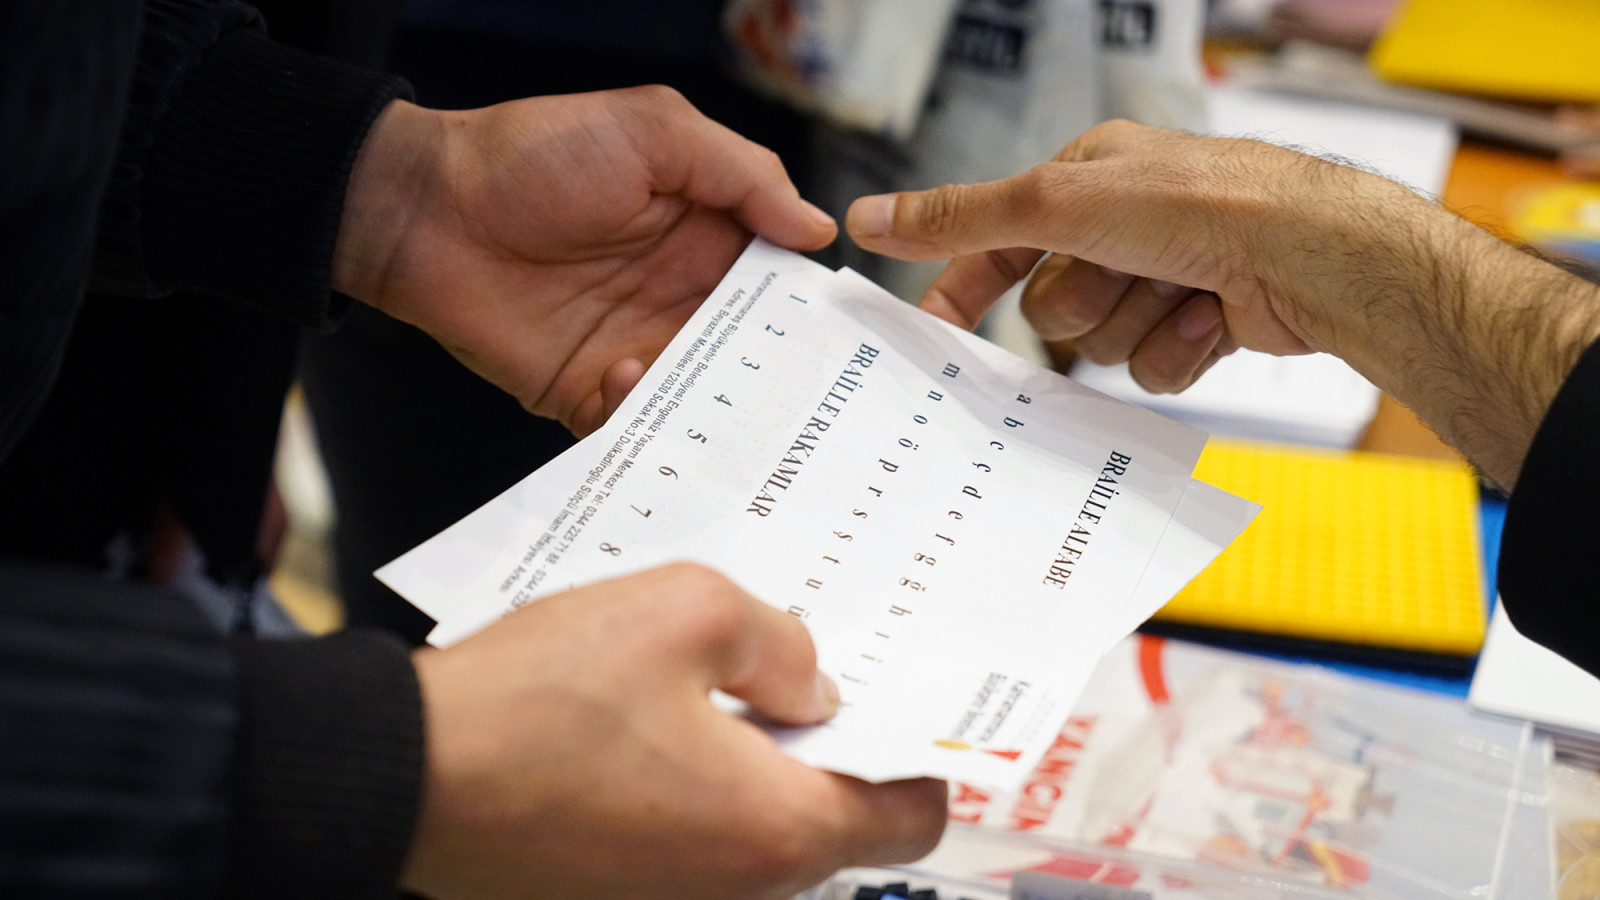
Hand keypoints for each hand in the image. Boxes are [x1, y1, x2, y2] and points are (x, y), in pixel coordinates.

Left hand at [334, 88, 836, 435]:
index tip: (836, 335)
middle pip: (750, 353)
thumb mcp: (654, 131)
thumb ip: (743, 173)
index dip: (808, 310)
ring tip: (716, 397)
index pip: (779, 283)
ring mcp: (637, 346)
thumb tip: (817, 230)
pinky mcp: (586, 390)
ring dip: (713, 404)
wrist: (429, 210)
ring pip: (701, 396)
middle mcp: (679, 296)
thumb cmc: (534, 156)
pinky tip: (625, 376)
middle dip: (773, 375)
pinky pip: (634, 423)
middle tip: (796, 392)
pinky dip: (642, 416)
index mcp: (706, 234)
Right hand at [402, 563, 946, 898]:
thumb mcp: (684, 612)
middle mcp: (734, 888)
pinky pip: (688, 833)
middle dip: (828, 737)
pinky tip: (648, 712)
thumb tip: (809, 678)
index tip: (908, 698)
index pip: (910, 816)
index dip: (922, 750)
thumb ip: (779, 640)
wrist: (399, 777)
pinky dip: (691, 778)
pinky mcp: (613, 891)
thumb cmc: (536, 703)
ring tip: (712, 673)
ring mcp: (669, 899)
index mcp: (775, 830)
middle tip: (798, 662)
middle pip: (830, 815)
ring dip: (752, 753)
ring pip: (753, 820)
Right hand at [845, 119, 1599, 486]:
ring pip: (1101, 345)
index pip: (998, 243)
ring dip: (1136, 325)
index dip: (966, 287)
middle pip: (1052, 307)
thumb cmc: (1197, 203)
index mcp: (1087, 182)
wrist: (1308, 255)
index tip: (934, 329)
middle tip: (1125, 273)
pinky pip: (1149, 371)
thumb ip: (961, 218)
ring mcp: (1164, 279)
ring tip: (1182, 290)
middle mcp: (1125, 229)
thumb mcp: (1056, 203)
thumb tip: (871, 219)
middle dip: (1088, 301)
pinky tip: (1213, 317)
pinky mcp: (1200, 326)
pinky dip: (1177, 349)